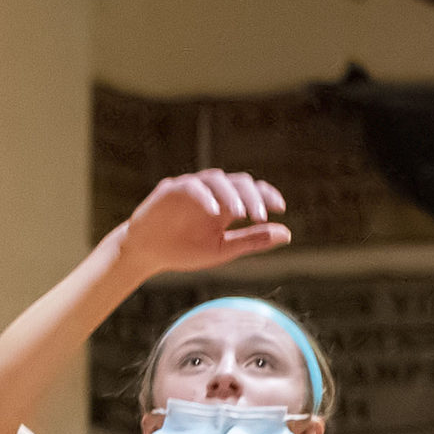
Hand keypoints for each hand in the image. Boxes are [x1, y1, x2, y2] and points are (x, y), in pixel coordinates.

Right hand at [118, 170, 288, 278]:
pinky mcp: (171, 189)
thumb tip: (287, 234)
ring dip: (231, 195)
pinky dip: (204, 197)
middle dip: (252, 196)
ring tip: (240, 214)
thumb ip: (252, 240)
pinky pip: (191, 187)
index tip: (280, 208)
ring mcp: (192, 188)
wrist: (146, 253)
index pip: (252, 191)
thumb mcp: (222, 250)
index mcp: (226, 205)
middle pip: (238, 182)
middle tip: (260, 215)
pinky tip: (213, 211)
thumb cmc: (183, 250)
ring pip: (217, 179)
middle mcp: (212, 192)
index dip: (267, 195)